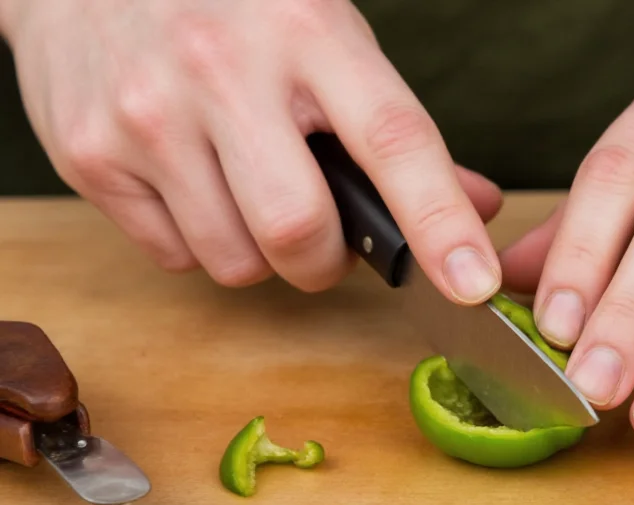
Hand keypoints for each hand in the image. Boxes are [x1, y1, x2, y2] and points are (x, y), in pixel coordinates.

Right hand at [0, 0, 502, 302]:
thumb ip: (395, 128)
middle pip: (299, 231)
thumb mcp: (326, 36)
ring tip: (247, 194)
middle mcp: (222, 70)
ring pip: (235, 262)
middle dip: (322, 262)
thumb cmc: (235, 11)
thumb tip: (476, 205)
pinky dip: (202, 242)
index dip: (439, 221)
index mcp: (308, 31)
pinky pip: (175, 256)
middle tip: (319, 237)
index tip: (471, 281)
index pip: (391, 140)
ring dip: (260, 254)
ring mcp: (147, 115)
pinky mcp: (90, 156)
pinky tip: (193, 185)